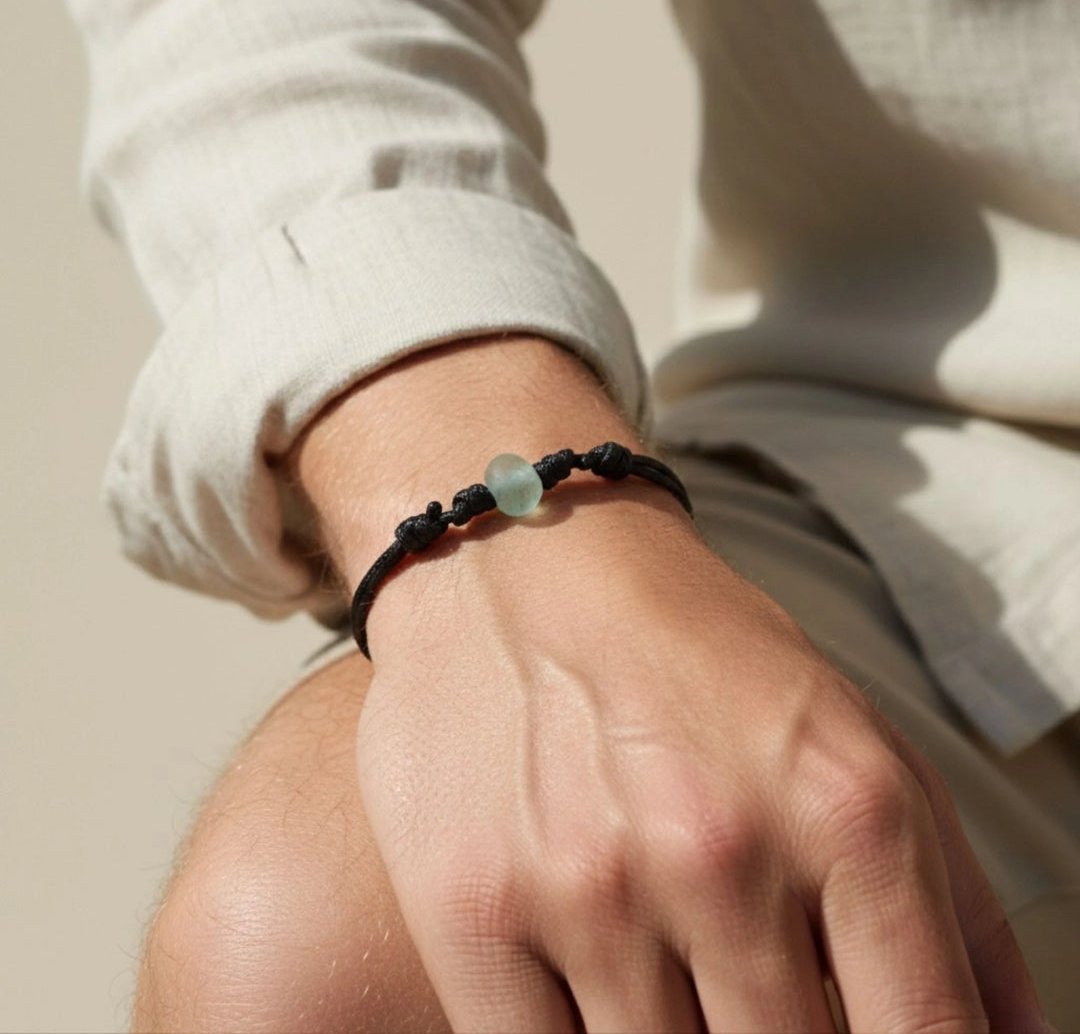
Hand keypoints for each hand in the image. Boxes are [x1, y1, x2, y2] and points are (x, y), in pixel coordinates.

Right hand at [353, 481, 1047, 1031]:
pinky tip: (587, 993)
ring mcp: (584, 889)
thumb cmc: (691, 646)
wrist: (520, 556)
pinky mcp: (469, 910)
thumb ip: (951, 901)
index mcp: (842, 811)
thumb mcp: (850, 733)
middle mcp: (717, 855)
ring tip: (667, 972)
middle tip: (746, 997)